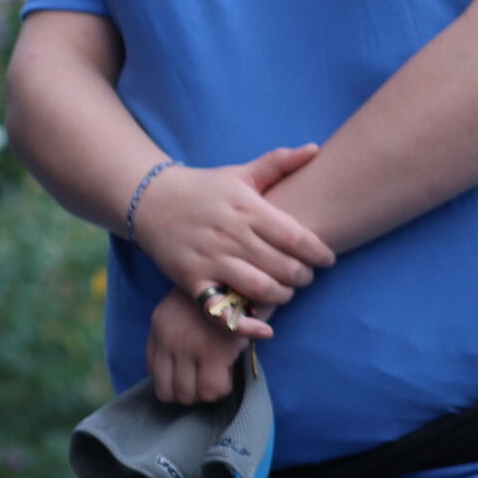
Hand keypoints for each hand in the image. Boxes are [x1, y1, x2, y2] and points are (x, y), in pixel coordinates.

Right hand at [130, 144, 332, 320]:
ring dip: (282, 296)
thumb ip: (278, 163)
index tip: (327, 259)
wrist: (150, 200)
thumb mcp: (240, 173)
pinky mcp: (192, 281)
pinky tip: (265, 328)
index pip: (295, 237)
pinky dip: (247, 325)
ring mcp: (210, 259)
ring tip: (286, 292)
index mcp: (246, 207)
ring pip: (259, 288)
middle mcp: (230, 234)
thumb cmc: (204, 188)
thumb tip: (315, 149)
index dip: (318, 253)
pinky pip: (223, 311)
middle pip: (283, 266)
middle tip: (306, 277)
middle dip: (303, 277)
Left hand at [148, 288, 253, 404]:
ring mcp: (188, 346)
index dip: (174, 380)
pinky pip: (212, 391)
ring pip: (188, 396)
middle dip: (189, 391)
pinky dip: (223, 388)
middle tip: (207, 379)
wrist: (243, 276)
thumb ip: (175, 334)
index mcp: (159, 325)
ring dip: (205, 392)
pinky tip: (230, 371)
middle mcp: (168, 338)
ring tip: (219, 374)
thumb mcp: (186, 308)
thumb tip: (176, 371)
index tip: (191, 374)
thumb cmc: (220, 293)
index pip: (152, 371)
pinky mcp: (213, 352)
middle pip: (166, 391)